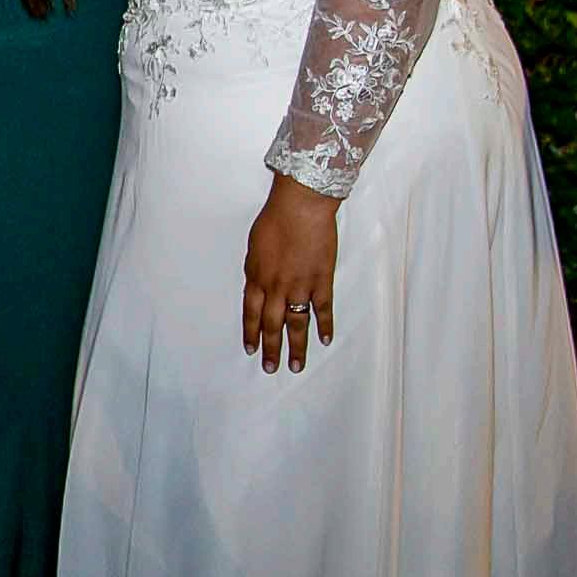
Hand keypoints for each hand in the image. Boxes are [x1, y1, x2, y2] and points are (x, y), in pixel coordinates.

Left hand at [242, 171, 338, 372]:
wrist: (300, 207)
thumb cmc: (275, 220)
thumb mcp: (255, 246)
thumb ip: (256, 269)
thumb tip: (257, 284)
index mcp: (256, 278)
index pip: (250, 314)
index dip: (251, 333)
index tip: (251, 350)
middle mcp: (275, 288)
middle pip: (271, 325)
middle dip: (271, 348)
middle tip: (271, 368)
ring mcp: (299, 286)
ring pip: (296, 324)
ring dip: (295, 347)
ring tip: (295, 366)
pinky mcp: (321, 281)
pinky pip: (323, 309)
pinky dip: (325, 326)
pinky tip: (325, 340)